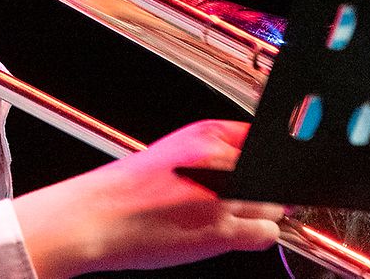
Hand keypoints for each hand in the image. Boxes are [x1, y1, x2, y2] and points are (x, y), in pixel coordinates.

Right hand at [14, 120, 282, 277]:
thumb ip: (212, 155)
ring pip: (273, 206)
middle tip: (238, 200)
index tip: (267, 169)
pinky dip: (257, 236)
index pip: (261, 137)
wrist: (97, 217)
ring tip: (229, 219)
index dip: (268, 158)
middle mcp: (218, 159)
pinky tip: (234, 235)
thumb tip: (248, 165)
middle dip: (263, 190)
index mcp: (204, 133)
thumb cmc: (125, 191)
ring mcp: (223, 196)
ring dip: (260, 214)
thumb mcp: (170, 153)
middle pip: (272, 175)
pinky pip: (266, 233)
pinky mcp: (221, 230)